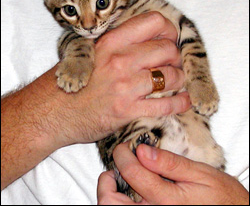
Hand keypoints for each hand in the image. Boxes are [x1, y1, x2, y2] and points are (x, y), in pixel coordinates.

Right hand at [73, 12, 190, 142]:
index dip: (169, 29)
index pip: (153, 22)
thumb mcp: (87, 52)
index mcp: (111, 41)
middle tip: (173, 64)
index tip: (171, 39)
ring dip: (178, 80)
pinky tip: (183, 101)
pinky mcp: (128, 111)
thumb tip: (144, 40)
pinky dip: (180, 103)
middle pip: (168, 50)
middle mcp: (121, 60)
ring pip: (171, 77)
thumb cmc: (68, 82)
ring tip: (176, 82)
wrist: (50, 112)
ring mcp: (126, 86)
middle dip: (176, 57)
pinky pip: (166, 105)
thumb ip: (116, 44)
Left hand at [97, 143, 248, 204]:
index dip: (123, 155)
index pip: (132, 173)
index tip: (124, 147)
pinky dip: (122, 202)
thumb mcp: (200, 173)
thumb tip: (142, 151)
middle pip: (113, 203)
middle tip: (112, 169)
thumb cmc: (222, 197)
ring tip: (117, 180)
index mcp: (167, 200)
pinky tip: (129, 192)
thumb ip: (169, 163)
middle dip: (106, 183)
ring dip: (110, 195)